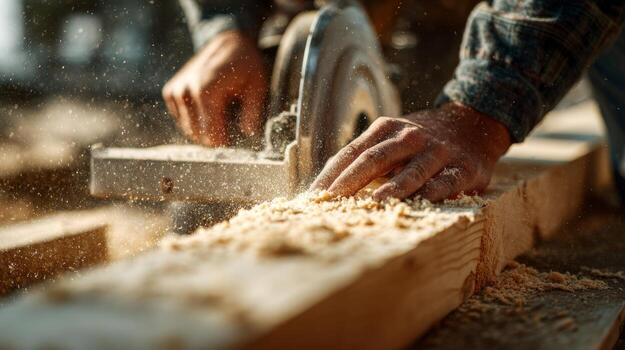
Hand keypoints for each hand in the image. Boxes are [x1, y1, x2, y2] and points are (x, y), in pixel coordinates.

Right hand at [162, 30, 266, 146]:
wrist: (228, 42)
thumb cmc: (246, 65)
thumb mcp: (258, 87)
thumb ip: (252, 112)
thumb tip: (248, 134)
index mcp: (206, 91)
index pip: (211, 136)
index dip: (226, 141)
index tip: (237, 134)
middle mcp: (186, 91)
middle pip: (199, 136)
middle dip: (216, 135)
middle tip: (231, 122)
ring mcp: (175, 92)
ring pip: (189, 130)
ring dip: (205, 127)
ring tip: (221, 110)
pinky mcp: (170, 92)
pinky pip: (182, 120)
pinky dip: (195, 119)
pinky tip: (208, 106)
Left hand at [310, 102, 511, 200]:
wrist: (472, 124)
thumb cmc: (420, 140)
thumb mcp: (390, 138)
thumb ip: (365, 157)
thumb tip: (327, 186)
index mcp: (385, 129)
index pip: (351, 153)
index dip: (331, 175)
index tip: (313, 196)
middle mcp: (409, 137)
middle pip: (374, 160)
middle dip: (350, 182)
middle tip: (331, 202)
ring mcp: (437, 152)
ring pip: (411, 171)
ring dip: (392, 189)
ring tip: (374, 203)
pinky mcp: (463, 168)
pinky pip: (445, 182)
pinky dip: (431, 193)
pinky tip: (418, 204)